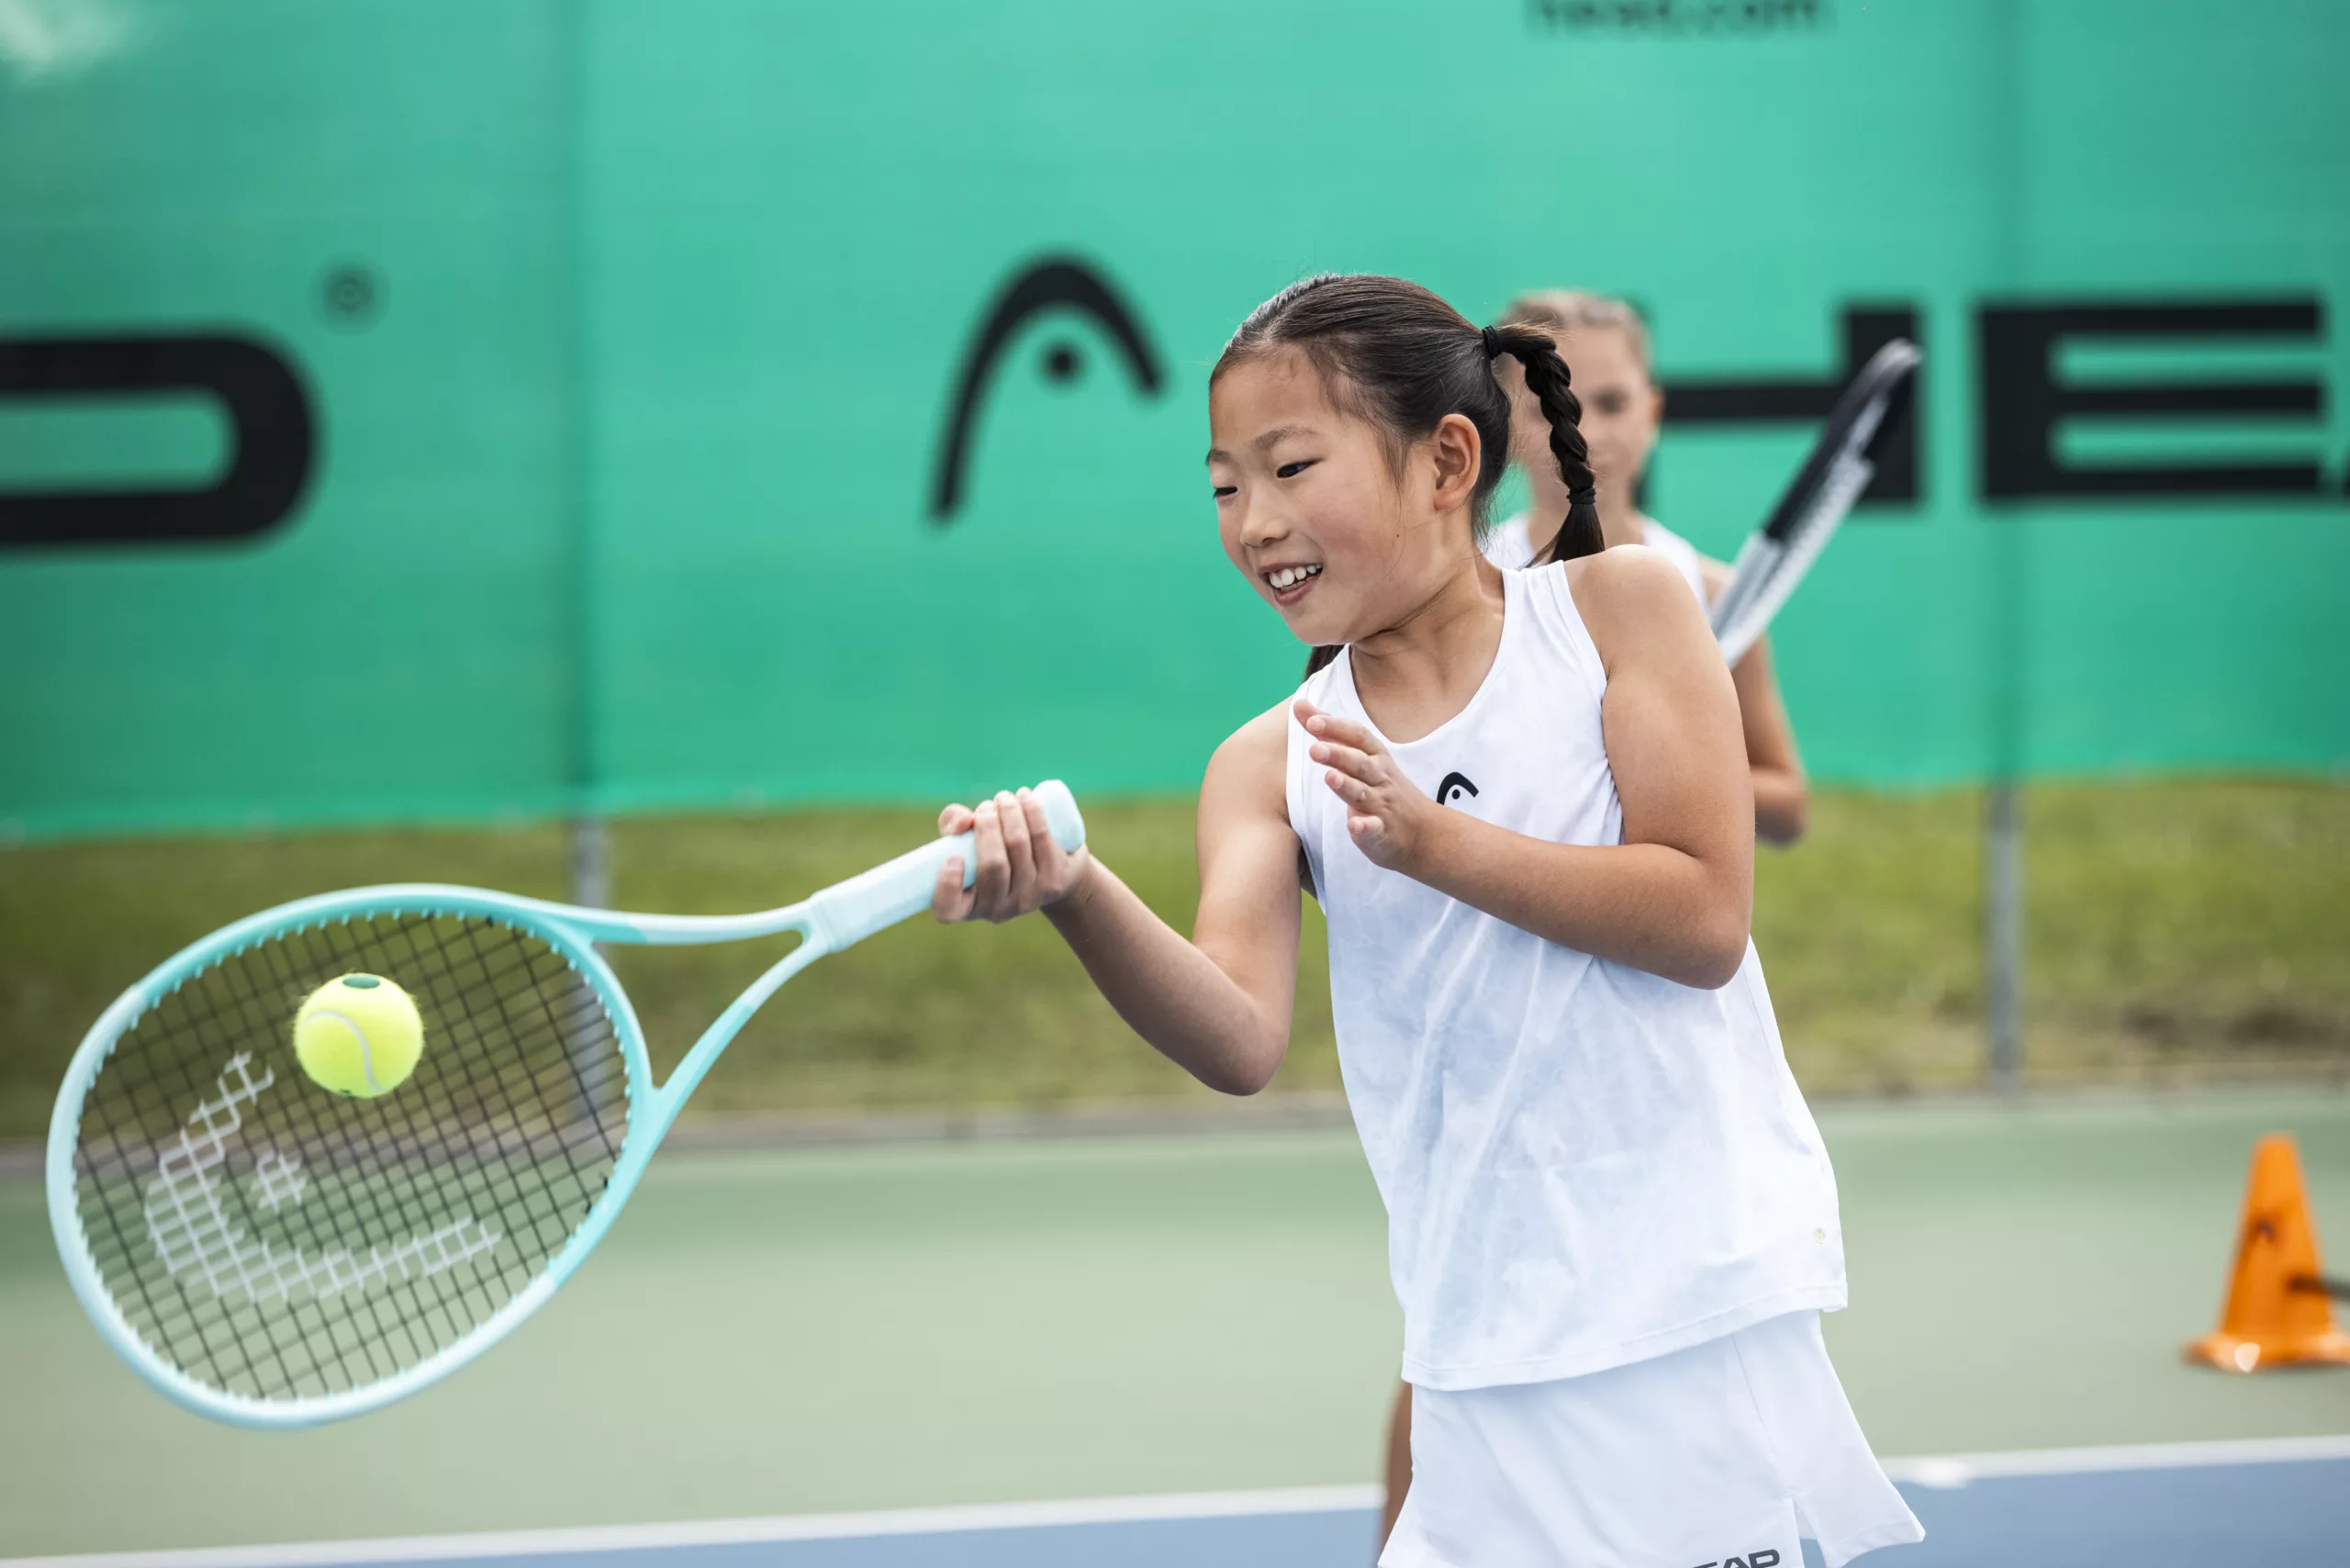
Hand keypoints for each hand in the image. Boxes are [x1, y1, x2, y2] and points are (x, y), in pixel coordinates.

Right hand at [931, 787, 1093, 923]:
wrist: (1046, 870)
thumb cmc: (993, 852)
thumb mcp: (965, 841)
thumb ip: (953, 825)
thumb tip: (966, 820)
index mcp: (967, 907)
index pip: (948, 909)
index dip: (947, 886)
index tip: (954, 857)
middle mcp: (997, 911)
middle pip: (993, 864)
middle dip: (988, 825)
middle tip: (986, 806)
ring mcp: (1028, 899)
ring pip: (1018, 846)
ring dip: (1010, 812)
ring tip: (1004, 797)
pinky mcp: (1053, 883)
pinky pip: (1041, 840)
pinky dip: (1032, 812)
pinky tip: (1025, 797)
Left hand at [1295, 699, 1440, 872]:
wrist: (1423, 831)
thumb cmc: (1383, 787)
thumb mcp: (1361, 755)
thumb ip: (1330, 732)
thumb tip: (1299, 704)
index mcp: (1374, 757)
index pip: (1358, 736)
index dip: (1336, 727)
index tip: (1312, 720)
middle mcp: (1380, 778)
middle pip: (1359, 763)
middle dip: (1338, 755)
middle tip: (1314, 749)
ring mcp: (1382, 805)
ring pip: (1363, 793)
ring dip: (1347, 785)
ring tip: (1330, 777)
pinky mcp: (1381, 832)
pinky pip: (1374, 828)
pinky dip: (1365, 827)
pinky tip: (1354, 825)